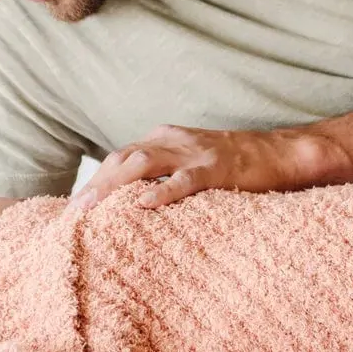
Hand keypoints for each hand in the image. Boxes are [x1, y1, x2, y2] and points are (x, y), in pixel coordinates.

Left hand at [63, 125, 326, 215]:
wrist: (280, 152)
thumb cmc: (234, 165)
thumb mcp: (190, 164)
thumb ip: (164, 175)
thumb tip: (134, 205)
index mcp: (164, 139)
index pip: (120, 157)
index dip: (95, 180)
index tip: (73, 207)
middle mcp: (173, 140)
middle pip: (123, 159)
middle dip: (95, 185)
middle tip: (72, 212)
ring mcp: (194, 152)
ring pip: (144, 163)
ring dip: (114, 186)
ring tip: (92, 209)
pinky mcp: (217, 168)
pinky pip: (185, 180)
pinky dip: (162, 191)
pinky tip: (143, 205)